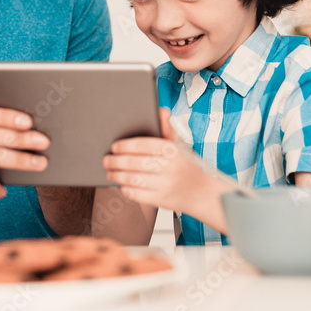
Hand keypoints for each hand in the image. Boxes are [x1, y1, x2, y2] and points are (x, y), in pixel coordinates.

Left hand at [103, 109, 228, 223]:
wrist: (204, 192)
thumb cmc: (187, 165)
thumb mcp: (181, 145)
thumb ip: (168, 128)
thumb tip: (161, 110)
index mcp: (173, 150)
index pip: (144, 145)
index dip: (126, 146)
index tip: (114, 146)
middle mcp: (169, 167)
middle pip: (135, 163)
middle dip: (116, 161)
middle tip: (106, 160)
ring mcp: (165, 185)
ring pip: (134, 179)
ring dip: (117, 175)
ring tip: (109, 172)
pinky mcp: (162, 200)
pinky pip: (138, 195)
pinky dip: (126, 189)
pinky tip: (121, 185)